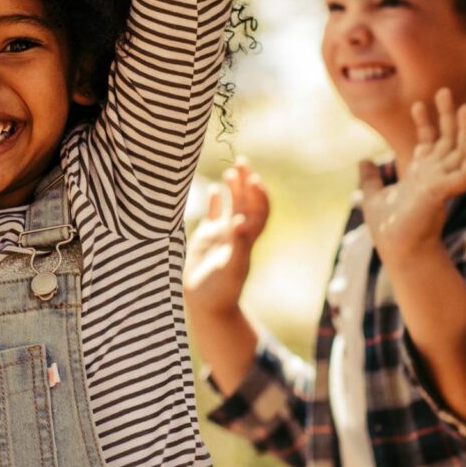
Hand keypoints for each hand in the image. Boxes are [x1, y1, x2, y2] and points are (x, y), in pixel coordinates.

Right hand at [185, 160, 270, 316]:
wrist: (205, 305)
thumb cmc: (221, 290)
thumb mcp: (231, 268)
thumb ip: (238, 244)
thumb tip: (242, 220)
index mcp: (247, 239)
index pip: (260, 211)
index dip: (260, 195)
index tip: (254, 180)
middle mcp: (236, 233)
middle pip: (246, 202)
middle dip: (246, 182)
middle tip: (243, 161)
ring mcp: (221, 234)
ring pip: (231, 205)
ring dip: (233, 188)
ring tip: (231, 172)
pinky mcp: (206, 238)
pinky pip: (212, 215)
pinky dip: (214, 201)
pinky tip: (213, 189)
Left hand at [359, 91, 465, 264]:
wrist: (396, 249)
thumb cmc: (389, 228)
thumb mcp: (373, 196)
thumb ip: (369, 179)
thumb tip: (362, 161)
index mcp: (420, 175)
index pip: (427, 143)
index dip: (424, 122)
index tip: (418, 103)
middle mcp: (435, 176)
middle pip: (447, 140)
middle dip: (446, 116)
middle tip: (444, 91)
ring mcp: (443, 183)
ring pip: (460, 151)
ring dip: (465, 130)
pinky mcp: (447, 193)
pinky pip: (465, 173)